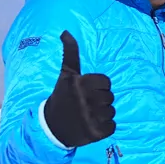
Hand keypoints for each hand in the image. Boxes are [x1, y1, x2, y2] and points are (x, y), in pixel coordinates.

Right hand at [43, 31, 116, 146]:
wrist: (52, 127)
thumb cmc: (62, 97)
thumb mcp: (65, 75)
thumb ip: (70, 53)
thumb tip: (65, 31)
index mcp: (80, 84)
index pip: (106, 82)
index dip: (98, 87)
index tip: (85, 92)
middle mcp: (86, 100)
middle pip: (110, 97)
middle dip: (100, 100)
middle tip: (85, 105)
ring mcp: (91, 117)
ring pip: (112, 111)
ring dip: (103, 114)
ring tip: (88, 115)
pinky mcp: (96, 132)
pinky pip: (112, 126)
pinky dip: (105, 127)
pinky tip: (92, 125)